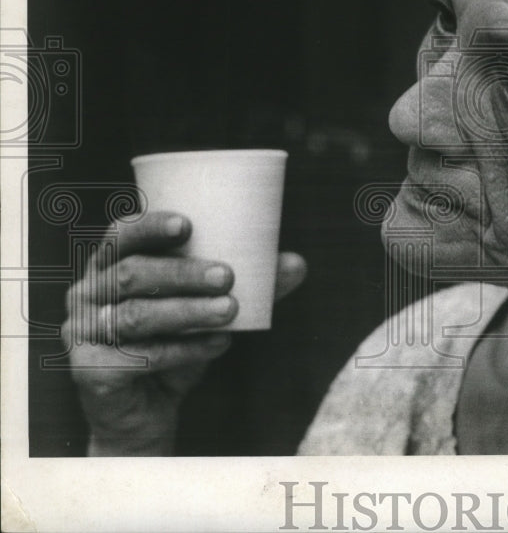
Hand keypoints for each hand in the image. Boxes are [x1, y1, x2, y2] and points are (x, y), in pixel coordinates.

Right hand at [62, 211, 306, 454]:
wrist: (148, 411)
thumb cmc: (177, 343)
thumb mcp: (211, 309)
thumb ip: (250, 287)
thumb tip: (296, 264)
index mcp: (111, 266)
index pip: (121, 234)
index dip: (149, 226)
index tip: (187, 224)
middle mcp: (88, 293)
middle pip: (132, 273)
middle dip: (182, 273)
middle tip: (227, 276)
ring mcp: (83, 332)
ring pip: (136, 315)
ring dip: (188, 311)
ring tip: (231, 310)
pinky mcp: (90, 369)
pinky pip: (139, 356)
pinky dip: (184, 350)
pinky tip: (218, 345)